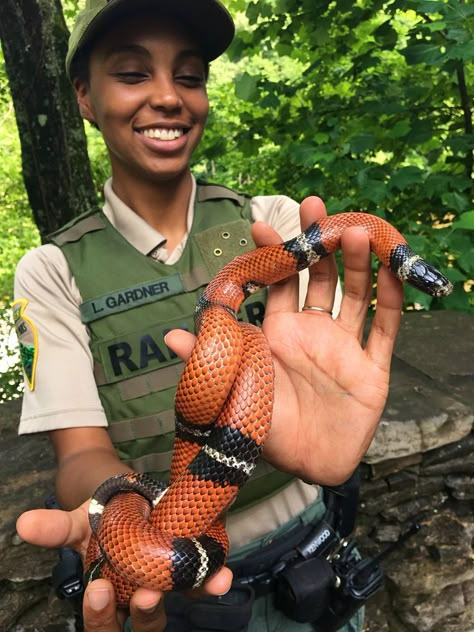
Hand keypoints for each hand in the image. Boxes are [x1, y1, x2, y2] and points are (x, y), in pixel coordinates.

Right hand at [16, 500, 232, 630]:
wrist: (126, 496)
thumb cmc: (98, 519)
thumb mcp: (77, 522)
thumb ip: (55, 527)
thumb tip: (23, 523)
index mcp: (109, 596)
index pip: (102, 621)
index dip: (100, 615)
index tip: (99, 590)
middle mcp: (140, 596)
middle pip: (145, 624)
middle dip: (146, 614)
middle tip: (146, 594)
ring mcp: (169, 584)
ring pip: (179, 604)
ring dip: (191, 595)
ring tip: (200, 583)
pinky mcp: (192, 565)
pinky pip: (203, 580)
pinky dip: (213, 580)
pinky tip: (222, 574)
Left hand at [166, 196, 402, 485]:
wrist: (305, 469)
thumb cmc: (265, 431)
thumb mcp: (234, 393)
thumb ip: (209, 363)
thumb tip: (173, 337)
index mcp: (278, 333)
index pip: (276, 283)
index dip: (271, 254)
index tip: (261, 224)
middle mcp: (312, 332)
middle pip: (319, 278)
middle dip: (318, 244)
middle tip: (315, 208)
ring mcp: (344, 347)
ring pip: (354, 295)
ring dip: (357, 264)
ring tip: (356, 231)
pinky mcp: (372, 368)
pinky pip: (385, 330)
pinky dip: (392, 301)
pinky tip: (392, 271)